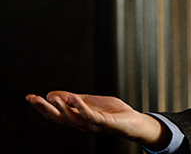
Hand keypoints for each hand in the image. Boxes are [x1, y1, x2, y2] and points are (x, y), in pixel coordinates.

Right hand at [25, 91, 169, 149]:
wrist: (133, 121)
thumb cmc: (112, 113)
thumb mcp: (89, 101)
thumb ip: (73, 99)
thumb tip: (51, 94)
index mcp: (77, 118)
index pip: (55, 114)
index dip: (42, 107)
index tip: (30, 97)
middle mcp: (81, 124)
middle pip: (59, 118)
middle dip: (44, 109)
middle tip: (32, 98)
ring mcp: (92, 124)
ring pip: (72, 118)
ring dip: (61, 107)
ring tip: (51, 97)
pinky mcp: (103, 122)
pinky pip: (90, 115)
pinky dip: (81, 107)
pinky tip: (74, 98)